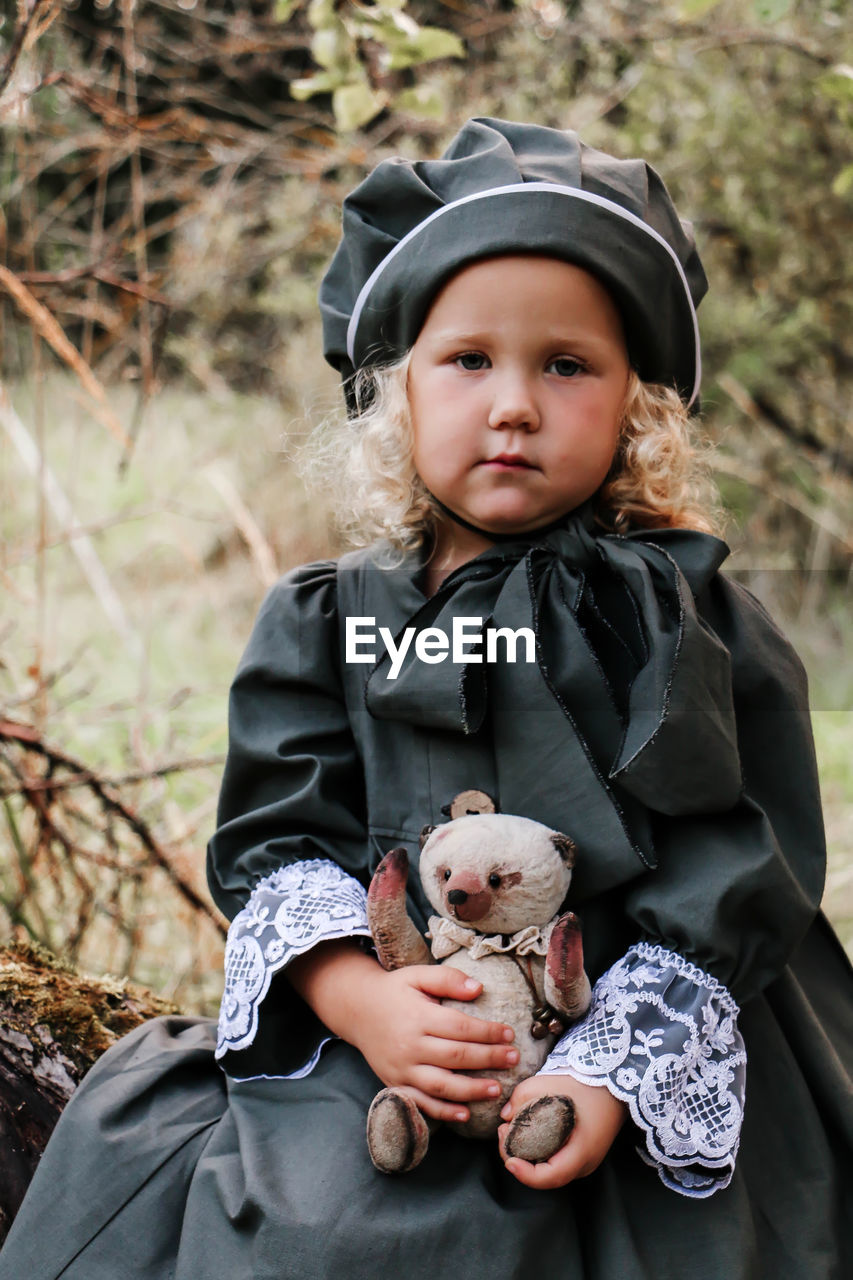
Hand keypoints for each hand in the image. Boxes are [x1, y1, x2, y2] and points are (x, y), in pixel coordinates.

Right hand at [288, 943, 517, 1123]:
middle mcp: (409, 1045)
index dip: (487, 1032)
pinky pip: (421, 1102)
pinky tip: (464, 1113)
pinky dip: (442, 1111)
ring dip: (471, 1090)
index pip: (460, 1027)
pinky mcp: (395, 1083)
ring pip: (440, 1085)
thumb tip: (478, 988)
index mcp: (417, 1016)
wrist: (357, 1009)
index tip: (509, 1033)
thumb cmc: (394, 990)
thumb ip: (448, 979)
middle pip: (455, 1056)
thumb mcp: (418, 975)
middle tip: (514, 1059)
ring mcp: (401, 1068)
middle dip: (488, 1059)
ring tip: (496, 1090)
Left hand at [497, 1073, 626, 1188]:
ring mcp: (586, 1162)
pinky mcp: (583, 1156)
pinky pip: (558, 1163)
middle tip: (502, 1136)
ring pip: (552, 1173)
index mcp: (582, 1150)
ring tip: (509, 1134)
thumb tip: (505, 1116)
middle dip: (519, 1163)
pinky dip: (539, 1156)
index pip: (551, 1177)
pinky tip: (526, 1137)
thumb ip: (521, 1097)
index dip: (526, 1175)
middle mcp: (585, 1163)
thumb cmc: (584, 1084)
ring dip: (528, 1159)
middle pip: (548, 1178)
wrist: (614, 1083)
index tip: (509, 1160)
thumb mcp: (547, 1082)